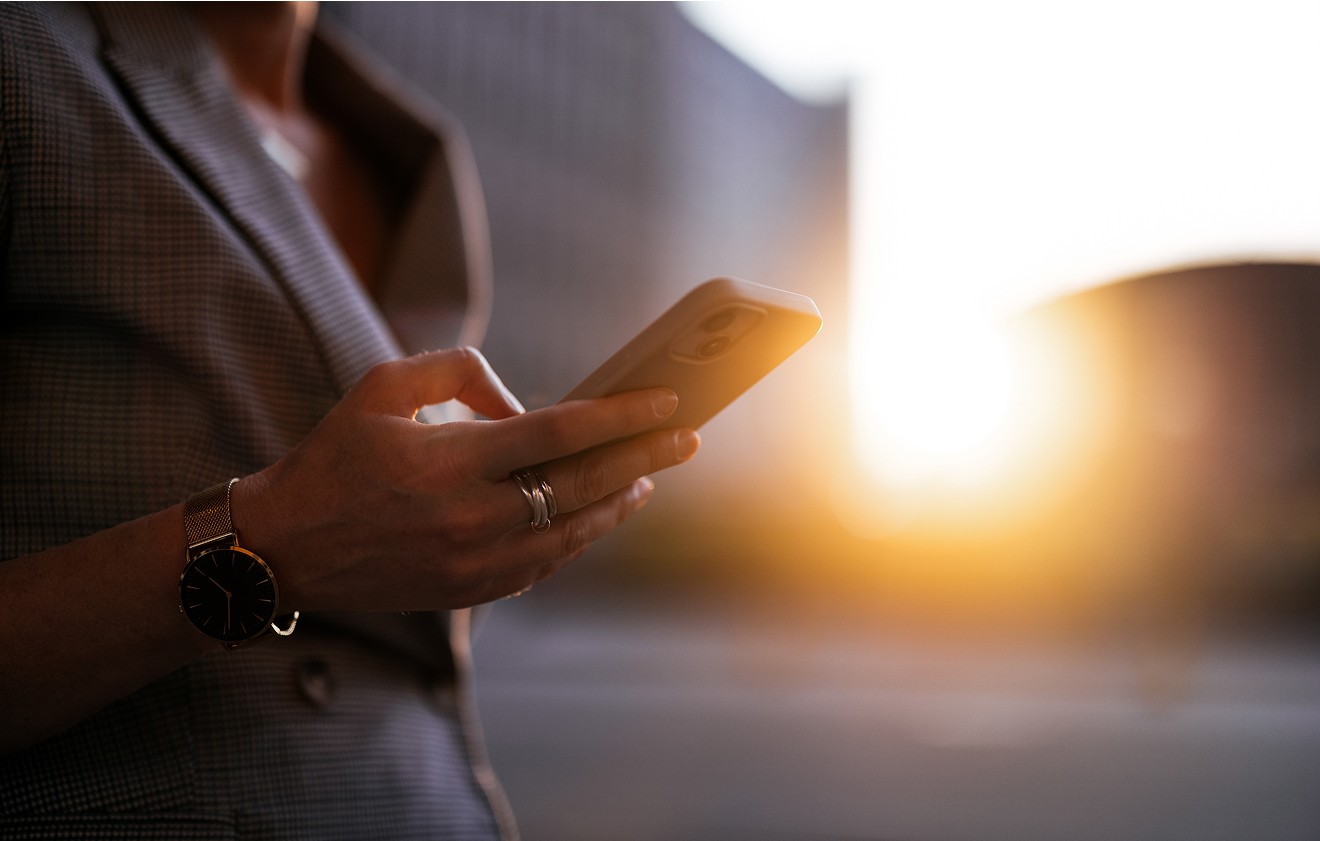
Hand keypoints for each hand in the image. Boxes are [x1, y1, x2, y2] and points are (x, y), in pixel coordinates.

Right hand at [234, 347, 698, 610]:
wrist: (286, 547)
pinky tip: (599, 515)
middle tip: (687, 438)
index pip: (560, 433)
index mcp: (452, 461)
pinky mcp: (471, 591)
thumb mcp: (383, 386)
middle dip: (644, 458)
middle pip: (583, 485)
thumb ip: (459, 372)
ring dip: (619, 502)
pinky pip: (545, 564)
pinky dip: (579, 538)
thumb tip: (522, 402)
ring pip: (573, 532)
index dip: (620, 416)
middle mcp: (472, 517)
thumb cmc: (334, 456)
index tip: (665, 400)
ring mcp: (475, 563)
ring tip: (650, 477)